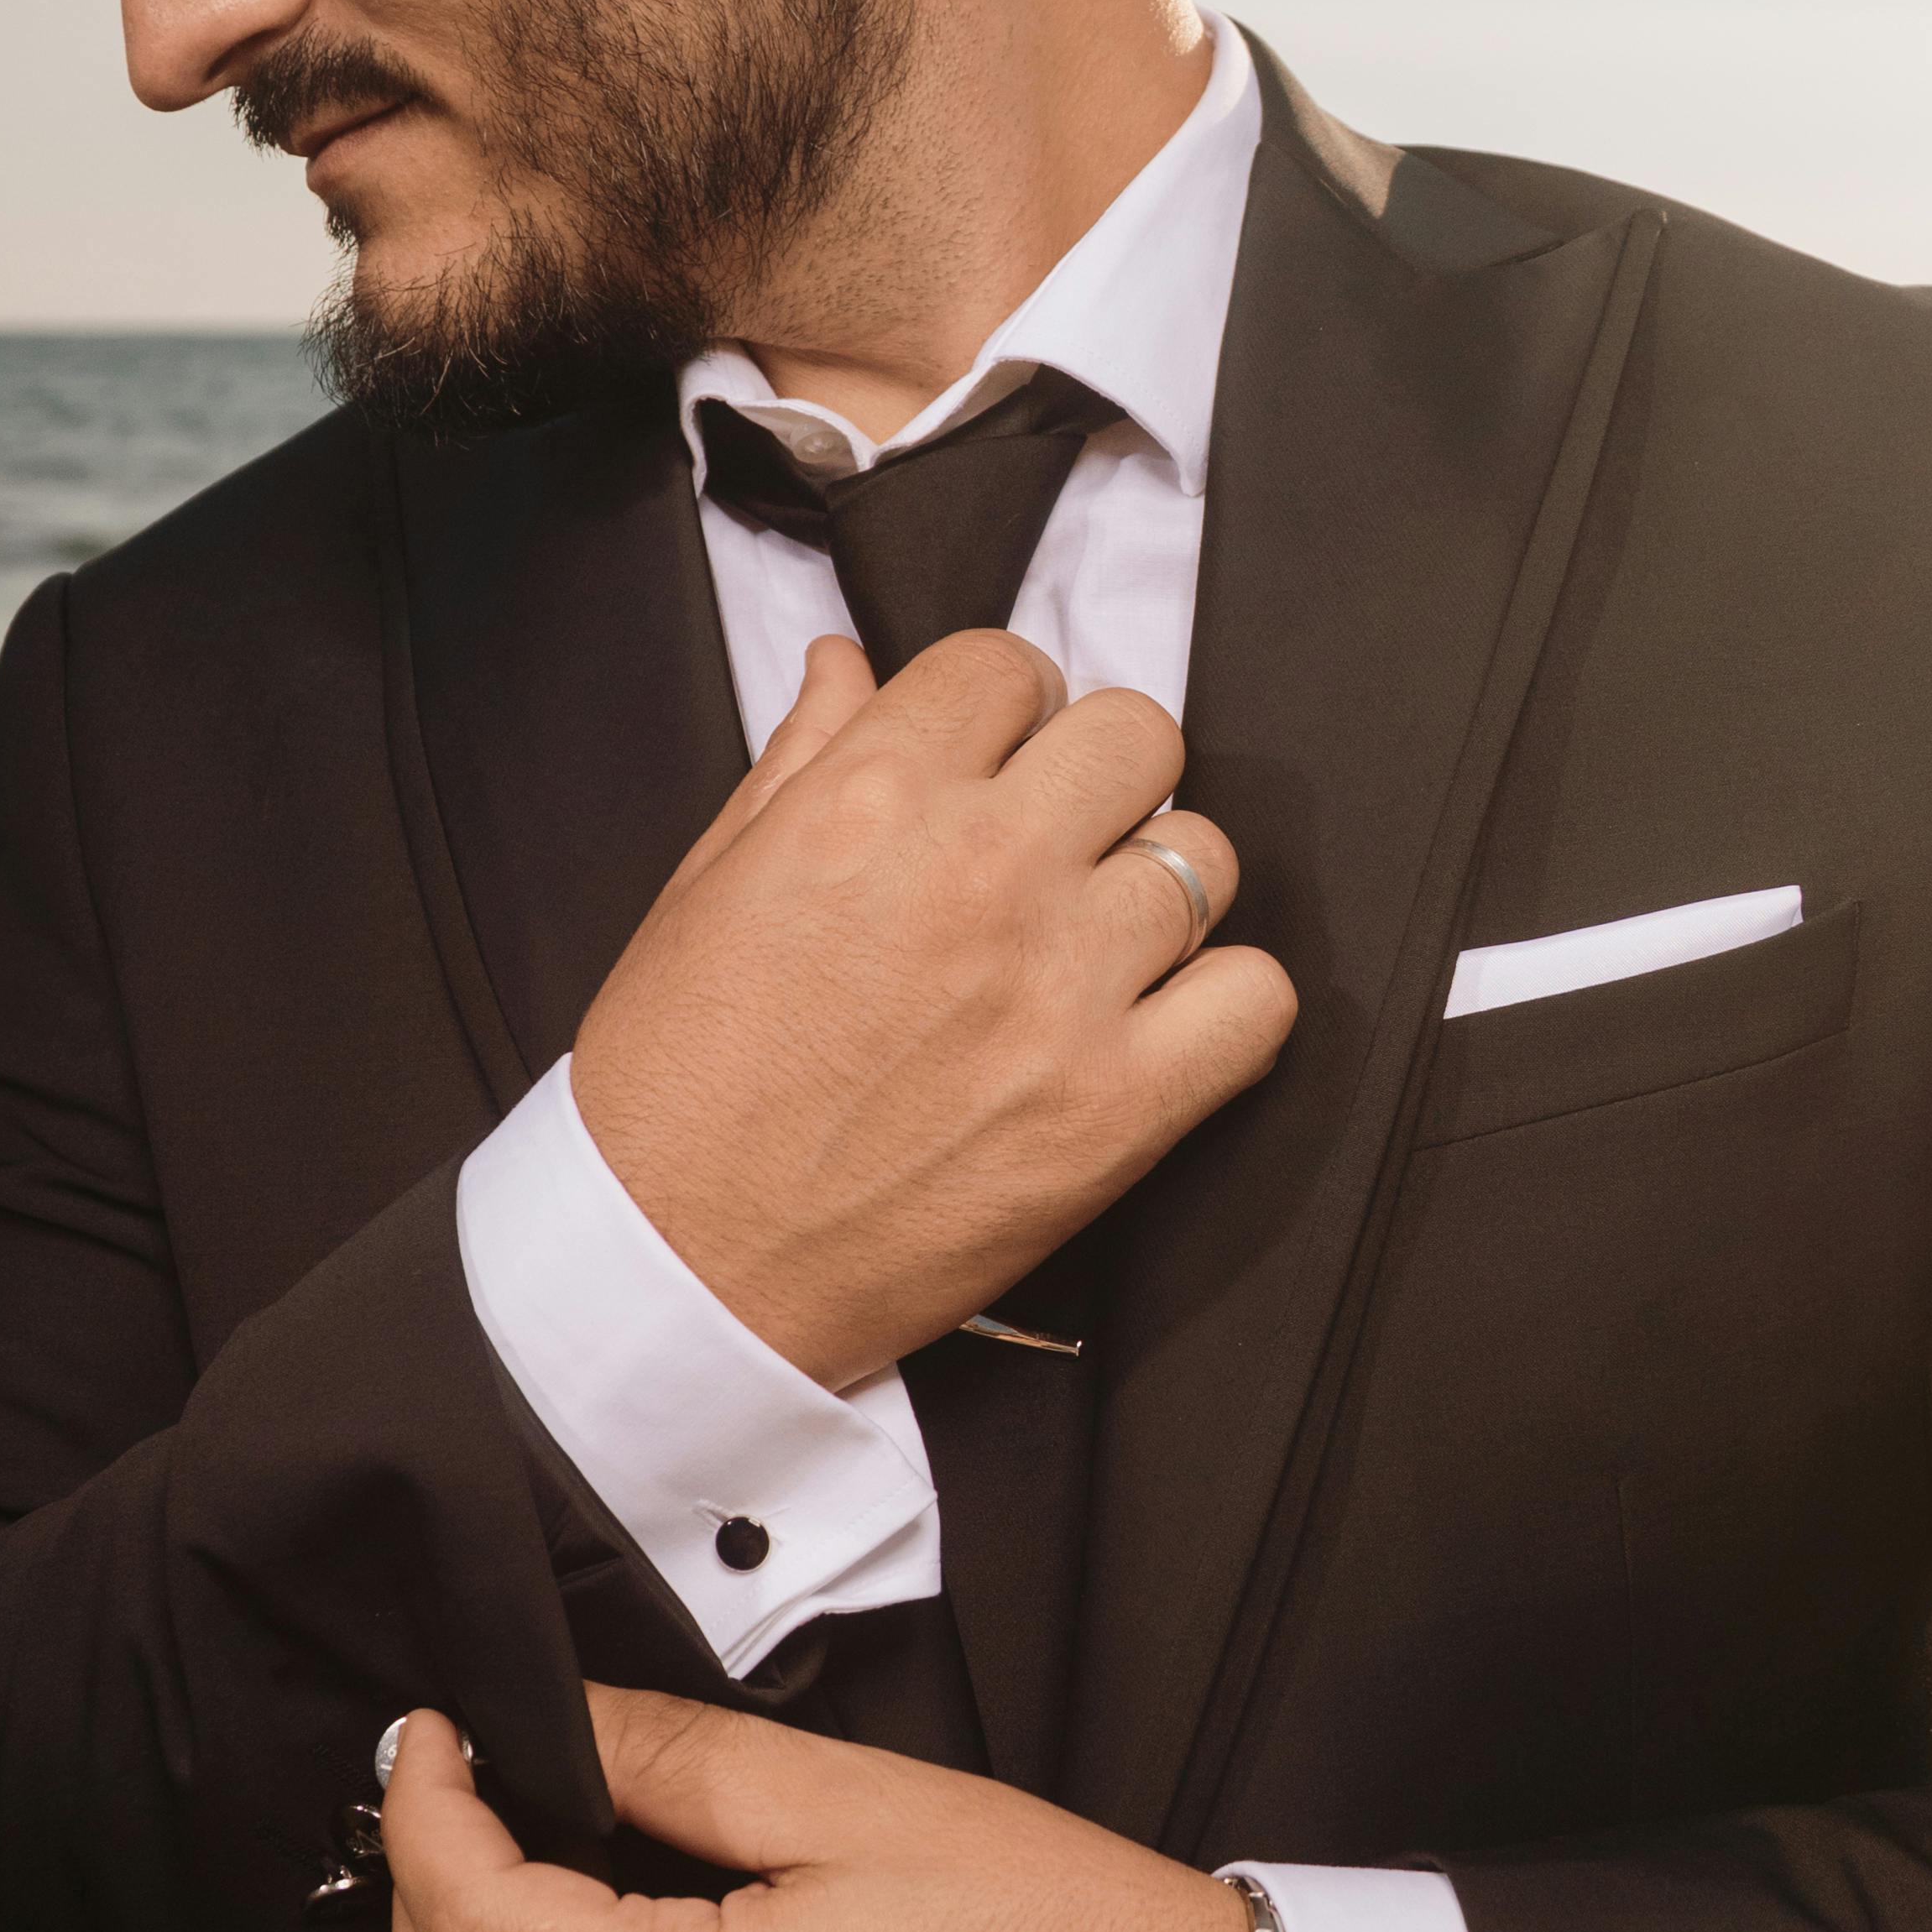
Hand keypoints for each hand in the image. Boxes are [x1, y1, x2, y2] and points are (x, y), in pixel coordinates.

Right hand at [571, 627, 1293, 1384]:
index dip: (1007, 708)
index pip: (1007, 666)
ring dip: (1159, 892)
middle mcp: (980, 872)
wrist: (676, 1268)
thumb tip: (848, 663)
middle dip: (1100, 777)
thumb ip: (799, 761)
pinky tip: (1159, 1026)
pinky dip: (1226, 1007)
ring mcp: (1060, 988)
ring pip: (1204, 858)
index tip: (997, 759)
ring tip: (1097, 947)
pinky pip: (1257, 1001)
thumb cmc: (673, 1087)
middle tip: (1059, 842)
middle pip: (1137, 734)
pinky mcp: (1115, 1109)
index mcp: (869, 801)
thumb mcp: (708, 887)